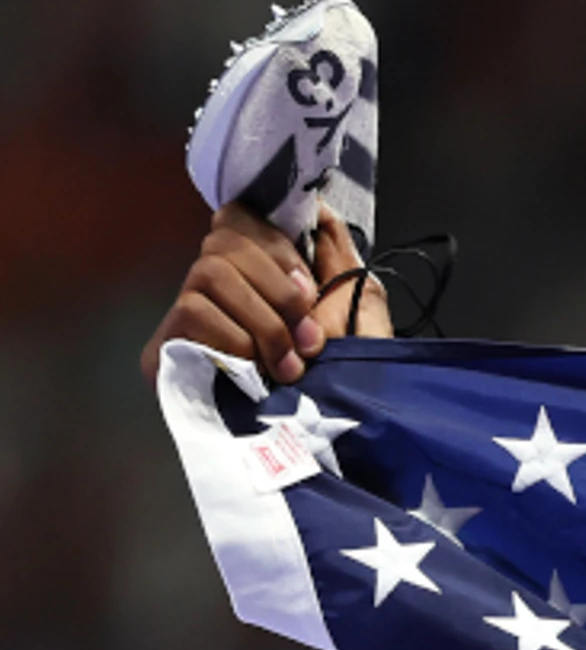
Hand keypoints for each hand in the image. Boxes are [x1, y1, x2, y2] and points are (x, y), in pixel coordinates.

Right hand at [137, 205, 390, 387]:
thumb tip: (314, 205)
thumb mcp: (357, 308)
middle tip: (309, 341)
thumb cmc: (350, 379)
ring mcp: (187, 318)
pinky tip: (254, 372)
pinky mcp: (165, 350)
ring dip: (263, 323)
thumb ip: (335, 253)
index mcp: (257, 274)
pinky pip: (192, 311)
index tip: (311, 291)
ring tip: (290, 367)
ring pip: (211, 273)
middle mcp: (215, 288)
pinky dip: (235, 339)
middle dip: (279, 293)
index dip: (276, 248)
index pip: (238, 217)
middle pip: (225, 242)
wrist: (333, 443)